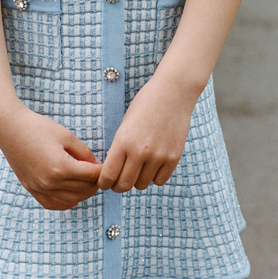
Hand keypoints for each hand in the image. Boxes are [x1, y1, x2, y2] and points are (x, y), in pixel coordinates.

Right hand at [0, 103, 101, 210]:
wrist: (9, 126)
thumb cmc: (37, 127)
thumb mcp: (65, 135)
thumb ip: (84, 152)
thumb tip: (96, 165)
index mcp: (61, 167)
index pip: (90, 176)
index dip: (101, 171)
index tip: (107, 167)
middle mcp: (50, 182)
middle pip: (82, 189)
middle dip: (95, 182)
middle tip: (100, 174)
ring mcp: (39, 187)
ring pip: (70, 199)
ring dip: (83, 194)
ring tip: (90, 185)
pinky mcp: (30, 187)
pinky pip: (50, 203)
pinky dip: (64, 204)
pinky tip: (73, 199)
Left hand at [97, 76, 194, 192]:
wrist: (172, 93)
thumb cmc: (144, 105)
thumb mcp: (125, 123)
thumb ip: (120, 147)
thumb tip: (114, 170)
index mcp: (123, 141)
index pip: (109, 175)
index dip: (104, 183)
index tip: (104, 183)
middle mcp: (140, 152)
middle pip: (124, 185)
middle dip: (118, 186)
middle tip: (118, 182)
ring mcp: (158, 156)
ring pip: (142, 185)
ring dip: (137, 181)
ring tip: (137, 169)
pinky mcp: (173, 158)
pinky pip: (159, 181)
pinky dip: (154, 177)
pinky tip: (152, 166)